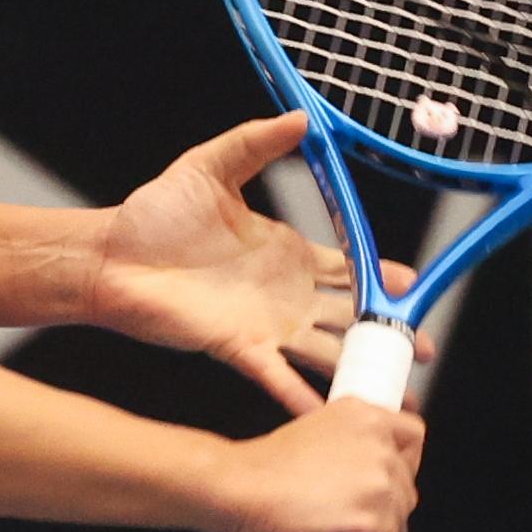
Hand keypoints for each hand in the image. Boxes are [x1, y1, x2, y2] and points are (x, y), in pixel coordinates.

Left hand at [89, 110, 428, 415]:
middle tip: (420, 348)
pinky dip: (303, 395)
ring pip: (325, 351)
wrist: (110, 255)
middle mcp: (284, 294)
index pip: (348, 268)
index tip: (414, 286)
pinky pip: (279, 376)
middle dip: (386, 334)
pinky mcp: (237, 347)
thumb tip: (300, 119)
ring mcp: (264, 324)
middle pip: (349, 317)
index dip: (382, 278)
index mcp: (286, 253)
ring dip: (357, 371)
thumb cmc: (153, 215)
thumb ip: (256, 143)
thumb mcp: (211, 167)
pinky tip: (330, 412)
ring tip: (392, 394)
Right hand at [218, 397, 424, 531]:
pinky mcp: (370, 519)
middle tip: (364, 516)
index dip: (404, 461)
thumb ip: (337, 441)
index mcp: (363, 414)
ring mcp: (377, 482)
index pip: (413, 434)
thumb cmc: (257, 466)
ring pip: (399, 516)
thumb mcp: (308, 427)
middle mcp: (377, 443)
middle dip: (388, 503)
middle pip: (406, 482)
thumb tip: (348, 470)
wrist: (236, 487)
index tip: (389, 477)